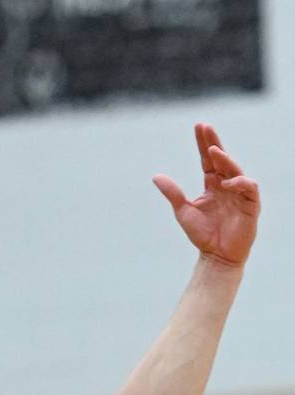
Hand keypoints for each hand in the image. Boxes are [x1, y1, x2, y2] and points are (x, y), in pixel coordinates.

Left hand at [153, 123, 259, 266]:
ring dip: (225, 160)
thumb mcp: (183, 211)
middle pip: (222, 159)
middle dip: (214, 142)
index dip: (203, 143)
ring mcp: (240, 194)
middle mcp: (227, 185)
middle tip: (205, 127)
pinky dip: (238, 183)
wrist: (216, 255)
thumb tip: (156, 176)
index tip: (199, 126)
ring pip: (235, 170)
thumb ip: (173, 193)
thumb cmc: (202, 234)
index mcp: (212, 184)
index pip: (208, 160)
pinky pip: (248, 188)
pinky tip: (226, 182)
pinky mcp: (251, 205)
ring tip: (213, 151)